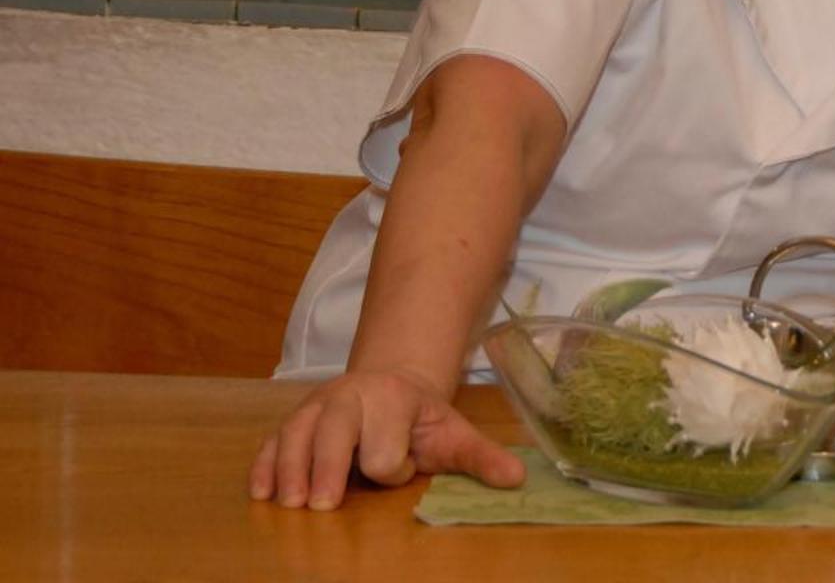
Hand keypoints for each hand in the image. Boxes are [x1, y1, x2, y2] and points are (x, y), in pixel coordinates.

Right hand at [247, 367, 524, 509]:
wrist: (390, 383)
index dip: (390, 466)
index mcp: (394, 398)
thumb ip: (480, 457)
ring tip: (291, 504)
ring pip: (296, 435)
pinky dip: (264, 464)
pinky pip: (272, 440)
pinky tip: (261, 492)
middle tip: (323, 506)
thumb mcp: (453, 433)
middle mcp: (350, 396)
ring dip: (290, 470)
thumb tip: (518, 478)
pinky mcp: (294, 419)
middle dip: (329, 467)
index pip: (383, 443)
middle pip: (333, 431)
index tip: (400, 470)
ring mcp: (317, 406)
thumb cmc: (420, 419)